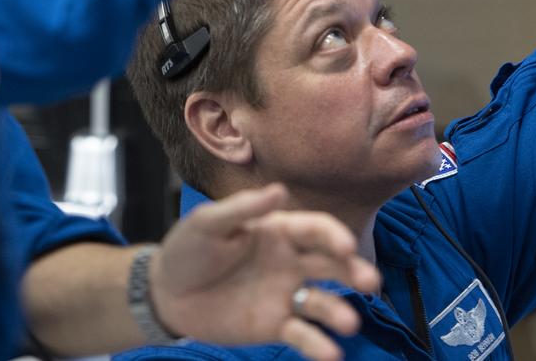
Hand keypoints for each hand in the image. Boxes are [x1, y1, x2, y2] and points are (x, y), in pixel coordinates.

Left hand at [149, 184, 380, 360]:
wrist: (166, 294)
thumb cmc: (188, 249)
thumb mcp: (208, 223)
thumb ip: (242, 209)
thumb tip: (279, 191)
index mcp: (279, 231)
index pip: (316, 230)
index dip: (334, 235)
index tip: (346, 246)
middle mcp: (290, 262)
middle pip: (331, 265)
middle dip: (354, 270)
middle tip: (369, 282)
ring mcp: (285, 296)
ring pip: (322, 302)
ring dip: (339, 311)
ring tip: (349, 323)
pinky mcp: (275, 327)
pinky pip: (302, 335)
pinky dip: (318, 345)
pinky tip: (330, 354)